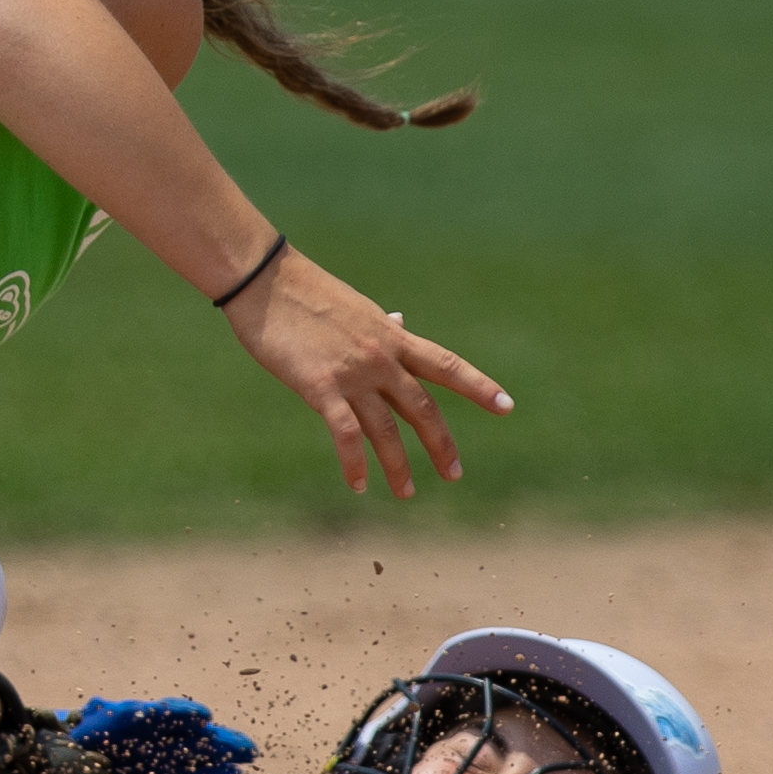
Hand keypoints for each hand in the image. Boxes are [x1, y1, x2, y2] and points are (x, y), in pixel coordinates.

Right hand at [222, 247, 511, 496]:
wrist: (266, 281)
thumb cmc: (304, 292)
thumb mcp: (356, 306)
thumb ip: (381, 325)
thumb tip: (402, 321)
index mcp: (392, 336)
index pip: (446, 365)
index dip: (479, 387)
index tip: (506, 407)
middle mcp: (381, 357)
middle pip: (423, 407)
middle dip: (441, 444)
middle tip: (455, 475)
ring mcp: (353, 373)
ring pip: (387, 429)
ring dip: (399, 465)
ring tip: (406, 492)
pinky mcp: (321, 386)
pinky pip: (346, 434)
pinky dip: (355, 463)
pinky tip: (359, 484)